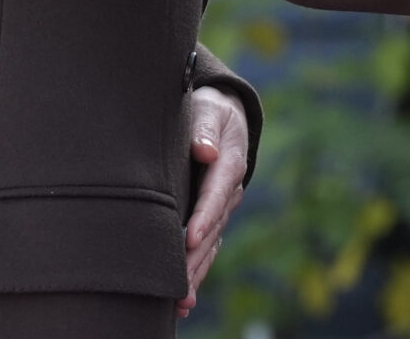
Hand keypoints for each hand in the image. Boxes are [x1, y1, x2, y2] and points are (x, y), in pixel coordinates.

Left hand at [179, 86, 250, 316]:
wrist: (224, 118)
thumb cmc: (208, 111)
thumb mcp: (208, 110)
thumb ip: (204, 128)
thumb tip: (204, 150)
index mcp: (230, 161)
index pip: (217, 192)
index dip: (204, 216)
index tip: (190, 238)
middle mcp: (229, 190)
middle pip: (214, 227)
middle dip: (197, 256)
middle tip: (179, 282)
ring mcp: (223, 207)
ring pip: (211, 244)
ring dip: (196, 271)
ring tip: (181, 299)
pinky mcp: (213, 219)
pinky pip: (208, 248)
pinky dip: (197, 272)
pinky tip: (184, 298)